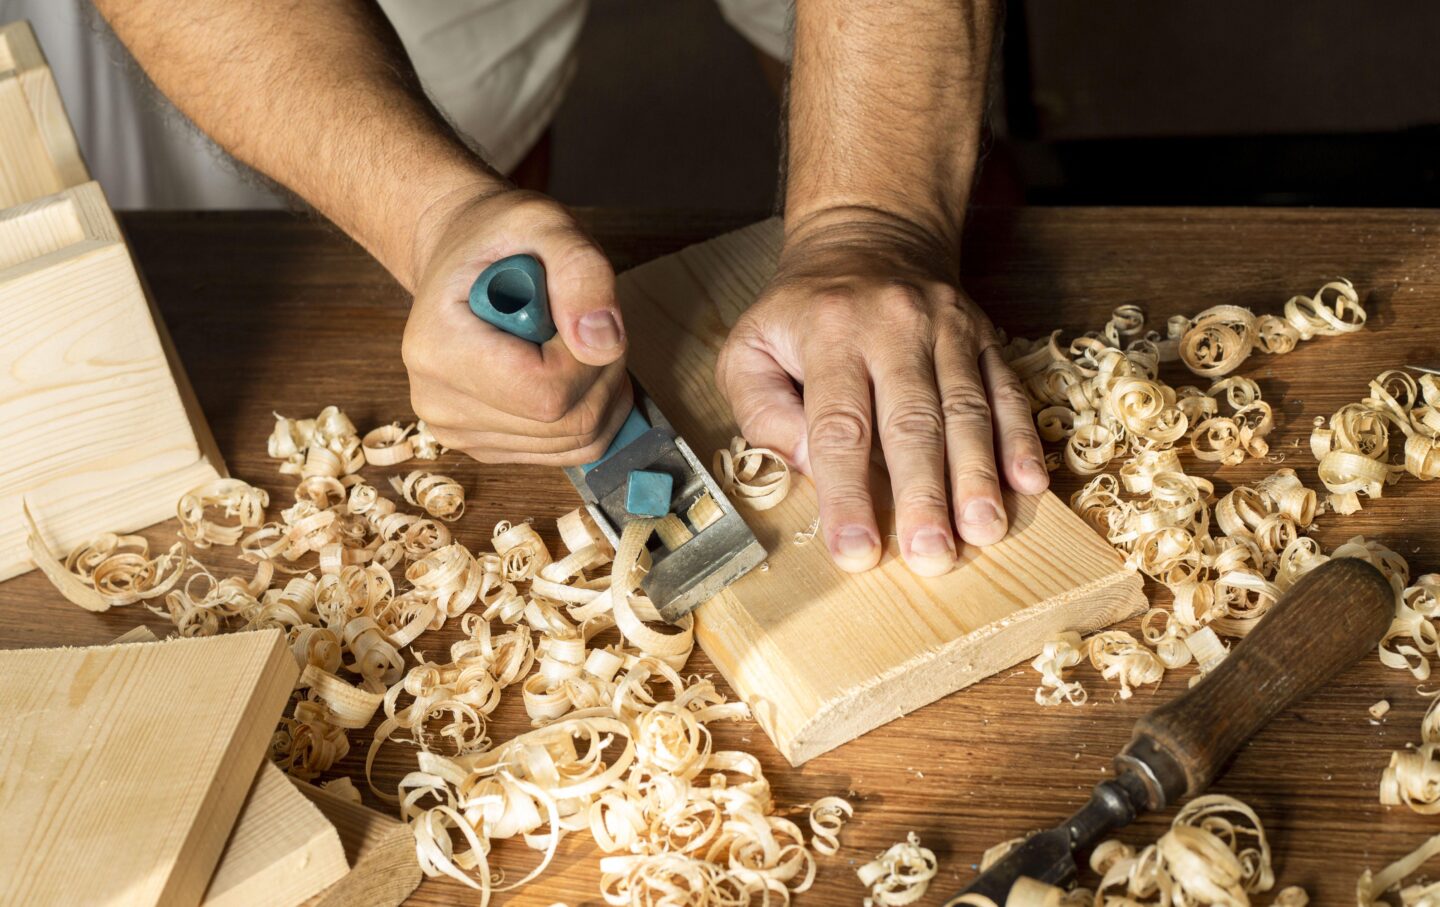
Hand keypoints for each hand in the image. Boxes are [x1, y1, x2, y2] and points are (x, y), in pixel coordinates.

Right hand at [402, 189, 632, 463]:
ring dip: (600, 393)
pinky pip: (566, 452)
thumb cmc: (501, 237)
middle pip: (565, 424)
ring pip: (574, 444)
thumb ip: (582, 275)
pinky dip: (588, 412)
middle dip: (601, 374)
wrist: (462, 258)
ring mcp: (458, 433)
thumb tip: (604, 345)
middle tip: (588, 322)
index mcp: (438, 348)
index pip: (546, 394)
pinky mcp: (483, 447)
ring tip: (576, 341)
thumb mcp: (547, 224)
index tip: (580, 315)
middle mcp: (438, 403)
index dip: (587, 360)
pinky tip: (570, 370)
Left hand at [716, 212, 1048, 576]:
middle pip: (911, 422)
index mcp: (828, 334)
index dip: (848, 493)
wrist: (868, 235)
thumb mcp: (750, 347)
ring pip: (966, 408)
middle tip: (932, 556)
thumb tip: (808, 466)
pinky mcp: (984, 332)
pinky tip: (1029, 484)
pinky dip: (1020, 437)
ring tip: (984, 531)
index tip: (856, 552)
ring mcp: (946, 326)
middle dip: (924, 495)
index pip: (838, 426)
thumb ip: (763, 411)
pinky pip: (1006, 388)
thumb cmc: (800, 312)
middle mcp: (892, 327)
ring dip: (978, 475)